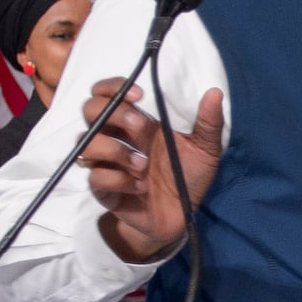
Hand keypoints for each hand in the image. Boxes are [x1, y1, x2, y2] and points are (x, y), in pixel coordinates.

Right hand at [79, 78, 225, 263]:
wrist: (183, 214)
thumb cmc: (189, 175)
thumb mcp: (206, 148)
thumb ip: (209, 122)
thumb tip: (215, 92)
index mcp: (136, 122)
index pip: (108, 93)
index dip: (114, 87)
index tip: (138, 94)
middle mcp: (117, 138)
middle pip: (90, 110)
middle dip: (112, 113)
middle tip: (138, 124)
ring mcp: (107, 163)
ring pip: (86, 143)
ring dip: (115, 150)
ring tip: (143, 165)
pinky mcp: (104, 189)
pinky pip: (96, 178)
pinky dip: (118, 181)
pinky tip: (139, 187)